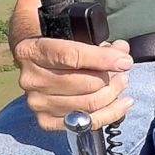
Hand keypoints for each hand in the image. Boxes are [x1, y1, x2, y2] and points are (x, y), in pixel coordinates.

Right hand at [13, 37, 133, 130]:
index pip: (72, 57)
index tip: (124, 61)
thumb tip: (121, 50)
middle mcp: (31, 79)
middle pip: (84, 84)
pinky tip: (120, 104)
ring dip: (112, 95)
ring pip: (87, 105)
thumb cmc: (53, 42)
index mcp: (32, 50)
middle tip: (123, 71)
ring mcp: (37, 102)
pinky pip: (85, 123)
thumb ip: (94, 36)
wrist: (31, 61)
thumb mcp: (68, 31)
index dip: (102, 59)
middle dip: (111, 78)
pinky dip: (108, 114)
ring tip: (121, 83)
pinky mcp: (45, 120)